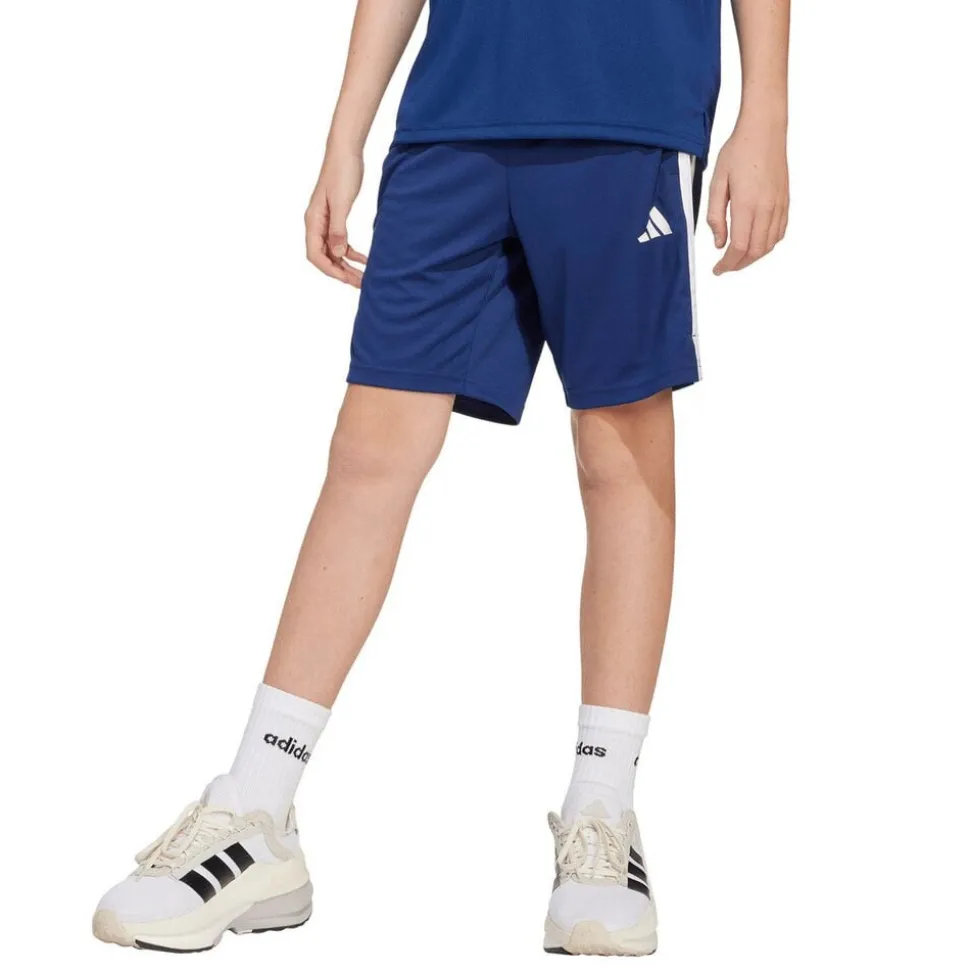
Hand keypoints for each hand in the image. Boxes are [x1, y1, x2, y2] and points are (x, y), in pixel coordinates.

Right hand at [305, 149, 367, 287]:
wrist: (346, 151)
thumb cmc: (342, 172)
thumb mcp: (341, 203)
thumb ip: (338, 230)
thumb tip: (336, 254)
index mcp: (313, 221)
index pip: (315, 255)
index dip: (330, 270)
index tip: (347, 279)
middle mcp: (316, 223)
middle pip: (324, 257)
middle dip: (341, 272)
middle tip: (360, 283)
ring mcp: (325, 221)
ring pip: (332, 252)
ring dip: (346, 265)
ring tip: (363, 277)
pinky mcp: (336, 217)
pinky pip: (340, 242)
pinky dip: (351, 253)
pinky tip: (364, 259)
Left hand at [707, 120, 788, 274]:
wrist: (764, 129)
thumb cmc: (738, 151)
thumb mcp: (717, 182)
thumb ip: (716, 216)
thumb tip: (719, 243)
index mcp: (747, 204)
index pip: (739, 247)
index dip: (728, 264)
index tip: (717, 270)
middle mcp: (767, 208)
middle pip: (756, 251)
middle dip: (739, 264)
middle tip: (725, 266)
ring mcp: (779, 205)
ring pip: (770, 245)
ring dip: (753, 257)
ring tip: (738, 257)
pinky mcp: (786, 201)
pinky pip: (780, 232)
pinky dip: (768, 244)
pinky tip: (756, 243)